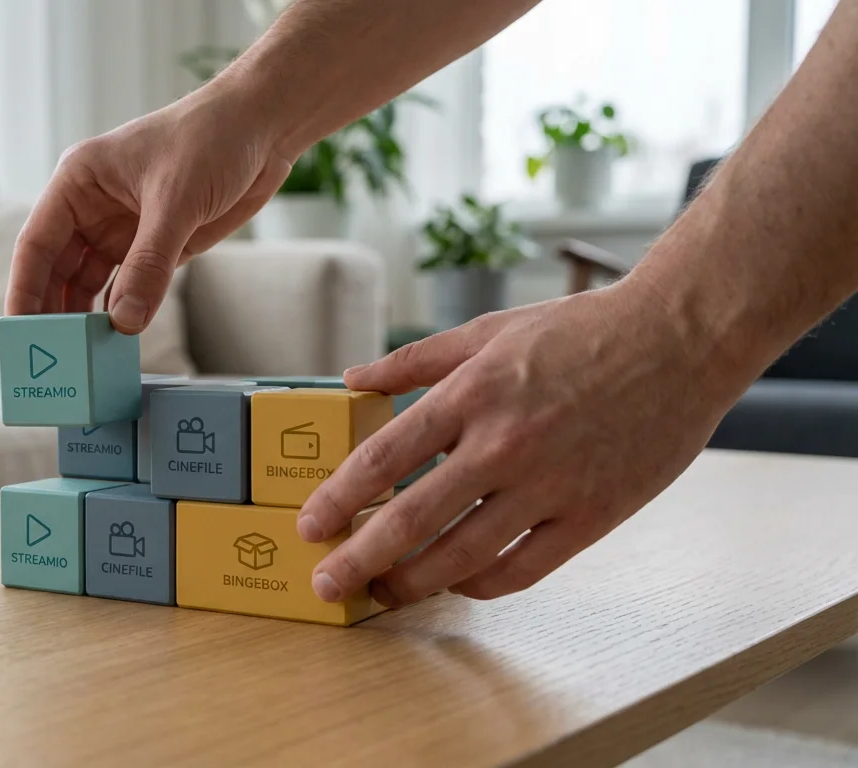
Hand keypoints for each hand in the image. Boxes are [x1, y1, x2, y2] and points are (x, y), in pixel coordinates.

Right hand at [4, 86, 292, 332]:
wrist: (263, 128)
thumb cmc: (211, 137)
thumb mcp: (175, 201)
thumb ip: (149, 264)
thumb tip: (124, 322)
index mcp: (78, 182)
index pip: (36, 244)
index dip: (24, 289)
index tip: (19, 330)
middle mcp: (92, 208)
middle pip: (57, 271)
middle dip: (52, 313)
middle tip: (50, 358)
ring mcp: (122, 230)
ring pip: (88, 285)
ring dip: (84, 319)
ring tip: (80, 359)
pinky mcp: (154, 246)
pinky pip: (127, 289)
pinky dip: (120, 314)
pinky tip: (115, 342)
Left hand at [299, 278, 750, 606]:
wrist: (679, 339)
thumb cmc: (579, 330)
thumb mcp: (487, 329)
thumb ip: (414, 361)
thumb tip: (352, 379)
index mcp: (470, 394)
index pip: (383, 459)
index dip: (338, 499)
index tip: (308, 527)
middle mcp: (503, 444)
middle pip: (411, 519)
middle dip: (359, 559)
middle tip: (325, 584)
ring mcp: (549, 485)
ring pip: (462, 556)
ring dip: (412, 583)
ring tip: (383, 593)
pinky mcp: (592, 516)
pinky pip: (522, 570)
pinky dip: (480, 584)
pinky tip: (456, 582)